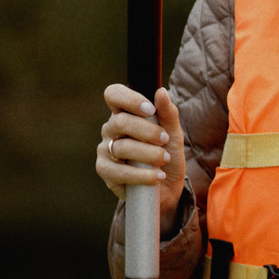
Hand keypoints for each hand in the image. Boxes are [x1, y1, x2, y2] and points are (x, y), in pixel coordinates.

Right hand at [97, 84, 185, 211]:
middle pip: (120, 121)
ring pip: (121, 147)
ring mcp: (105, 150)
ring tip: (165, 159)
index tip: (150, 109)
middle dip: (147, 131)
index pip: (114, 95)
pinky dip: (141, 175)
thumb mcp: (173, 134)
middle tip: (164, 139)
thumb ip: (168, 113)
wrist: (167, 187)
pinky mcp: (105, 171)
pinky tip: (157, 176)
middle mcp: (111, 129)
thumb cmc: (167, 154)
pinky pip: (118, 172)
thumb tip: (162, 92)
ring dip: (148, 154)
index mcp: (125, 113)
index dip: (129, 99)